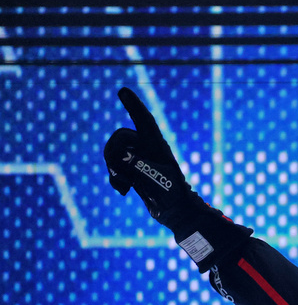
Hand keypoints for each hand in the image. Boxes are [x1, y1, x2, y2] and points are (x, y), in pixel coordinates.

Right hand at [103, 88, 195, 225]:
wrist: (176, 213)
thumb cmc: (172, 194)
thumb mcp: (154, 177)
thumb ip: (136, 164)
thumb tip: (121, 159)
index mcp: (157, 144)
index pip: (144, 119)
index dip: (133, 105)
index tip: (123, 90)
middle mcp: (147, 148)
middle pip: (118, 138)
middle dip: (113, 154)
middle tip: (122, 173)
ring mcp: (139, 159)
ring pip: (113, 153)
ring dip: (113, 169)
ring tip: (126, 185)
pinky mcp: (133, 172)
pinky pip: (114, 167)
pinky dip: (115, 178)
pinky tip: (124, 190)